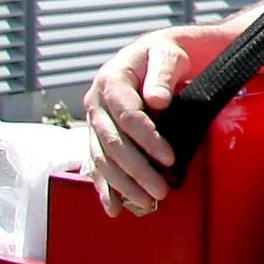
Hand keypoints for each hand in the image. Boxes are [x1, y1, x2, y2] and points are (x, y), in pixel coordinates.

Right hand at [82, 25, 225, 216]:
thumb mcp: (169, 55)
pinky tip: (114, 208)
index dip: (148, 138)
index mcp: (111, 81)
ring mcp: (93, 122)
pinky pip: (96, 165)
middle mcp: (95, 103)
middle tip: (162, 190)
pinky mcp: (97, 136)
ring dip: (123, 184)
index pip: (127, 115)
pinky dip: (104, 188)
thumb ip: (163, 74)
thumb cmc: (165, 54)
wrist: (154, 55)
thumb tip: (157, 100)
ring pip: (102, 159)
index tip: (170, 157)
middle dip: (137, 170)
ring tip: (148, 201)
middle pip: (113, 143)